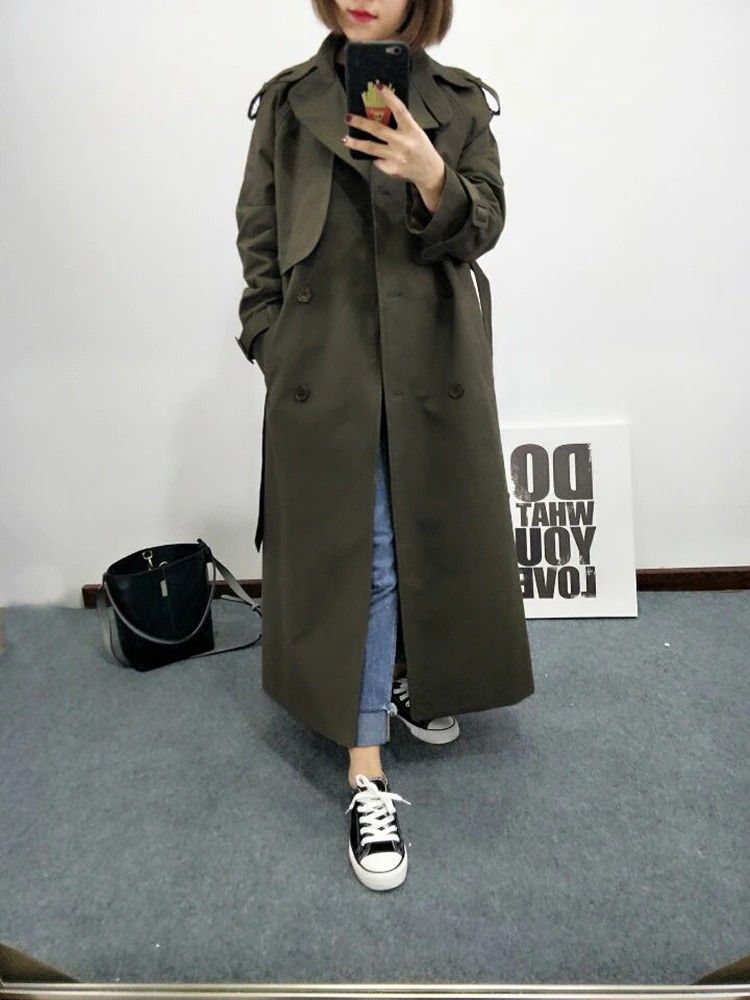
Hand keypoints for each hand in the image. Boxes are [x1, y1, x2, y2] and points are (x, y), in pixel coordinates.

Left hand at [343, 81, 446, 211]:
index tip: (378, 86)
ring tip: (345, 139)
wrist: (430, 172)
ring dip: (356, 143)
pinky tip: (377, 157)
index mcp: (411, 129)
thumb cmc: (421, 148)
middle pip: (378, 130)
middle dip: (361, 123)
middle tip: (348, 117)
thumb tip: (380, 113)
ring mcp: (396, 157)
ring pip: (372, 148)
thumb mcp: (415, 132)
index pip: (399, 110)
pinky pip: (378, 160)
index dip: (389, 97)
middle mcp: (403, 143)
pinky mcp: (391, 168)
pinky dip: (376, 157)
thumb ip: (401, 124)